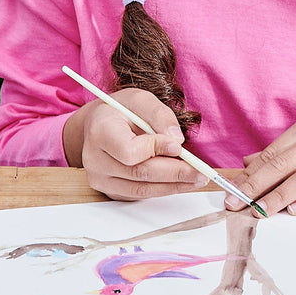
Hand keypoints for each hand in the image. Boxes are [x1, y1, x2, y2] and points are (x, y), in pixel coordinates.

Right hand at [63, 87, 206, 199]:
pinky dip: (163, 189)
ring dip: (174, 186)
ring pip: (142, 189)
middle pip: (140, 173)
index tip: (178, 145)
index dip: (155, 150)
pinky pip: (140, 194)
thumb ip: (159, 115)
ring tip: (197, 179)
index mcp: (100, 131)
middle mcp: (94, 159)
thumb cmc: (120, 110)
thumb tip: (176, 139)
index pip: (129, 150)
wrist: (98, 125)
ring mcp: (100, 178)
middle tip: (201, 171)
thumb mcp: (140, 99)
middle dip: (175, 173)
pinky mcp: (110, 190)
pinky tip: (181, 182)